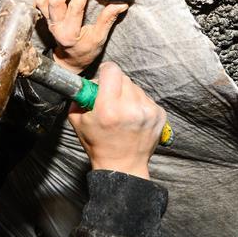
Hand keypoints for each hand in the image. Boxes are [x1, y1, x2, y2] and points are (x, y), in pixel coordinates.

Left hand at [35, 0, 128, 73]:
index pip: (74, 8)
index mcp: (69, 33)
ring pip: (43, 0)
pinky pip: (40, 1)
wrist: (69, 60)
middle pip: (54, 1)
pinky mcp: (45, 17)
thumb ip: (107, 20)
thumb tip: (121, 4)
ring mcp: (48, 21)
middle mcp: (55, 26)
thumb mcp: (99, 39)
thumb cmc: (85, 51)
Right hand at [67, 62, 165, 179]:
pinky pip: (146, 98)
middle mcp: (130, 108)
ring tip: (123, 113)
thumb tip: (87, 82)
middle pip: (124, 78)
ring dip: (128, 95)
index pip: (112, 70)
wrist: (123, 166)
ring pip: (136, 87)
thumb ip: (80, 97)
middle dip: (116, 85)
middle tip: (110, 100)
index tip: (103, 80)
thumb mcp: (78, 121)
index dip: (105, 73)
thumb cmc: (98, 145)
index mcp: (108, 108)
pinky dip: (139, 104)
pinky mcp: (159, 114)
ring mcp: (147, 111)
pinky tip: (133, 119)